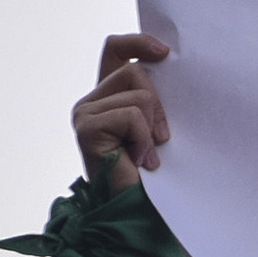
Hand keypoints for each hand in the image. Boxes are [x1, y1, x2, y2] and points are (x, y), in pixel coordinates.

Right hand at [73, 34, 172, 193]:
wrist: (139, 213)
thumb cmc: (155, 178)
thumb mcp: (159, 130)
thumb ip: (156, 102)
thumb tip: (172, 70)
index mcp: (109, 98)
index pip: (116, 50)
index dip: (139, 43)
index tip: (165, 53)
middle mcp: (92, 101)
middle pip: (134, 70)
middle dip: (159, 103)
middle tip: (163, 138)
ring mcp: (85, 113)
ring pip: (138, 94)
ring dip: (153, 127)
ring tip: (148, 156)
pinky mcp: (87, 127)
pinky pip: (132, 116)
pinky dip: (144, 140)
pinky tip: (140, 162)